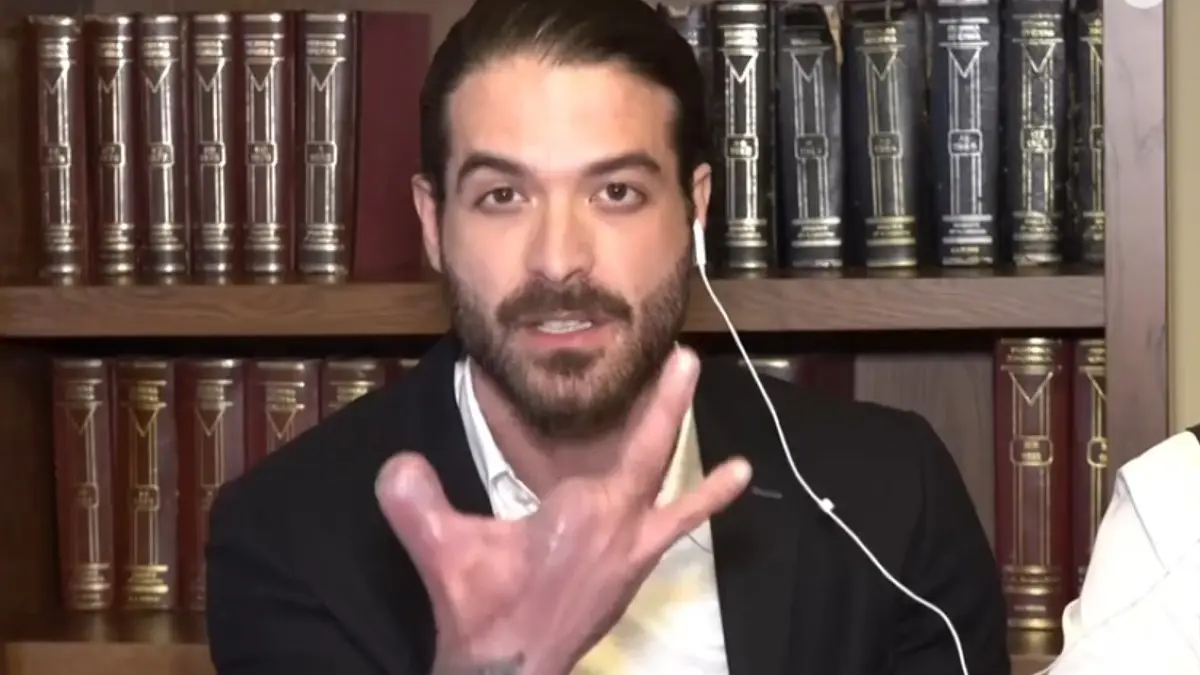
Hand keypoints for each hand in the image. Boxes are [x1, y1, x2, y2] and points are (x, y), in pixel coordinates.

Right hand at [374, 347, 751, 674]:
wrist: (508, 674)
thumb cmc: (482, 610)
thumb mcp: (441, 550)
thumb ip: (415, 501)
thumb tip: (397, 463)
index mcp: (589, 513)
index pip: (638, 446)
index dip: (665, 403)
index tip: (687, 360)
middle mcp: (622, 532)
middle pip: (658, 462)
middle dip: (674, 412)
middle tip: (693, 365)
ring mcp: (630, 562)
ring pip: (672, 511)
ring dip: (703, 489)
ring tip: (741, 470)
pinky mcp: (623, 584)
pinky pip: (659, 544)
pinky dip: (676, 524)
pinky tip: (673, 522)